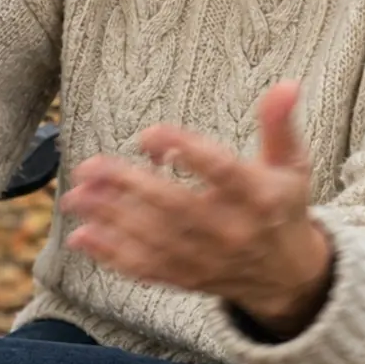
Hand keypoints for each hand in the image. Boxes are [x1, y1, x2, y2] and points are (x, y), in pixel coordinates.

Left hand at [60, 81, 333, 336]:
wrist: (287, 276)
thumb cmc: (282, 206)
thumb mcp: (291, 164)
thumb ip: (280, 124)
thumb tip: (287, 84)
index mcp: (259, 197)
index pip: (221, 171)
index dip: (186, 150)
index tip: (148, 134)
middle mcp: (231, 231)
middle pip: (175, 208)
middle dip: (129, 187)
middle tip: (89, 166)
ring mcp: (207, 259)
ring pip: (153, 239)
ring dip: (109, 218)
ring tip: (73, 195)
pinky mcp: (187, 279)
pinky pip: (146, 269)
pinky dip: (112, 255)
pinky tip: (82, 236)